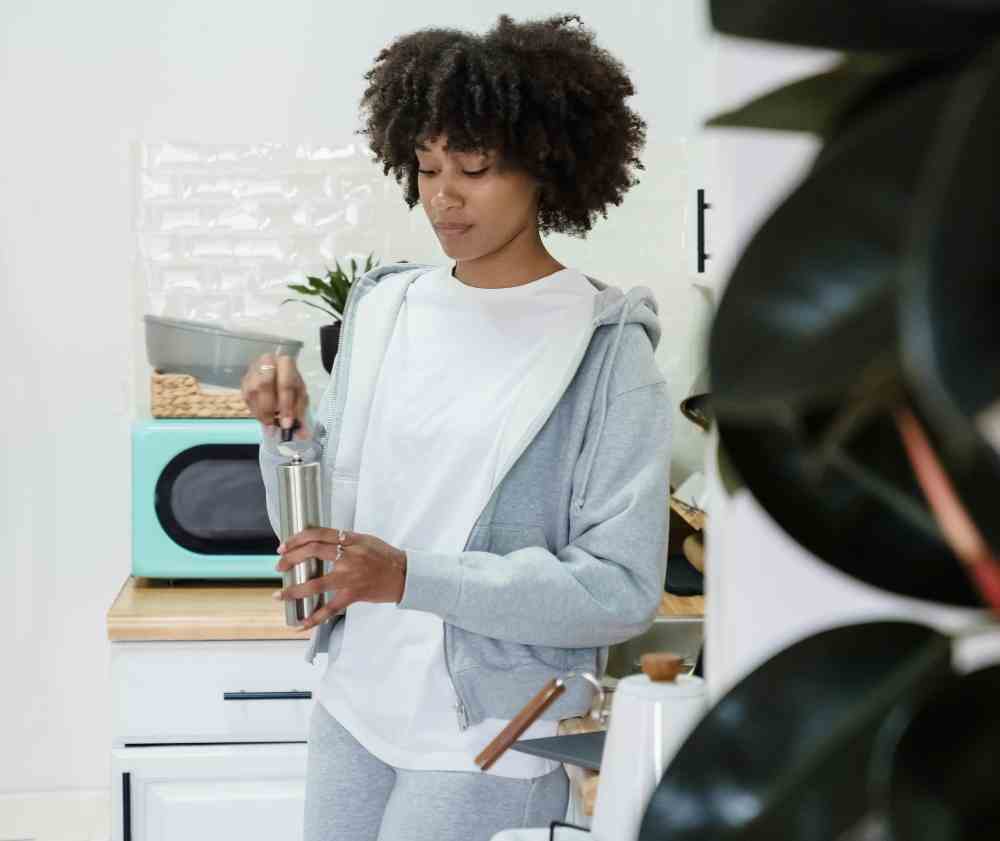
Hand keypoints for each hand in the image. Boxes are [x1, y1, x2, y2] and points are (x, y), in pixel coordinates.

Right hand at [241, 353, 309, 437]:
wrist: (278, 371)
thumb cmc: (291, 383)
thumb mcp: (300, 396)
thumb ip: (300, 414)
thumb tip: (302, 434)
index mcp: (286, 363)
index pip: (285, 384)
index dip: (286, 406)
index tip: (287, 424)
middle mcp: (267, 362)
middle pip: (263, 385)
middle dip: (269, 409)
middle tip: (273, 425)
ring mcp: (252, 370)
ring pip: (252, 392)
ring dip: (260, 412)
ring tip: (269, 423)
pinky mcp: (244, 380)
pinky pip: (246, 397)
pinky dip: (254, 411)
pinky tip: (262, 417)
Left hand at [275, 528, 407, 628]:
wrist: (404, 575)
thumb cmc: (386, 556)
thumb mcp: (365, 540)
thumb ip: (344, 540)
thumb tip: (320, 542)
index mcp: (351, 540)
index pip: (317, 534)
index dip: (297, 539)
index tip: (284, 546)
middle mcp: (348, 556)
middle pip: (312, 553)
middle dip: (290, 559)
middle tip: (279, 565)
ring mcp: (350, 576)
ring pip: (315, 584)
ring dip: (294, 590)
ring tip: (280, 594)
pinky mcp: (353, 594)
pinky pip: (330, 608)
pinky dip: (314, 618)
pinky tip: (302, 623)